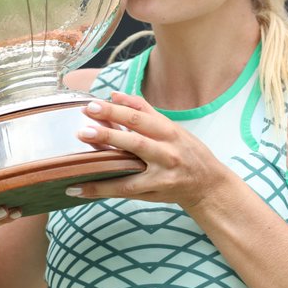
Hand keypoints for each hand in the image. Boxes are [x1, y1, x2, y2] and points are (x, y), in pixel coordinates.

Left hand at [67, 92, 227, 210]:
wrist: (208, 185)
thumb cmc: (187, 152)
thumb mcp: (172, 128)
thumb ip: (145, 111)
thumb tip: (115, 95)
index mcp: (169, 131)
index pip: (140, 117)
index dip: (116, 110)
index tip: (92, 105)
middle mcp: (167, 151)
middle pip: (136, 140)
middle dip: (109, 133)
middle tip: (83, 128)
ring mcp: (161, 174)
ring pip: (130, 166)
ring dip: (103, 159)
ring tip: (80, 155)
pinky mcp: (155, 192)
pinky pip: (125, 190)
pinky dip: (101, 188)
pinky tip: (79, 187)